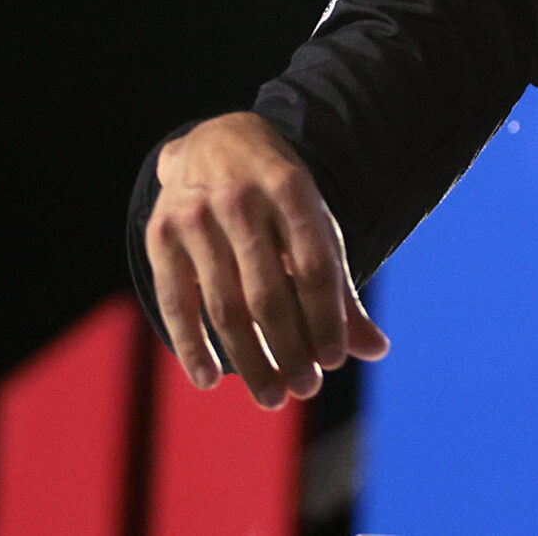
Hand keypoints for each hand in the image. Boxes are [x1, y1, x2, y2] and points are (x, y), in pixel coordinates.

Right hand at [145, 112, 389, 406]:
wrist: (214, 141)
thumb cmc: (279, 199)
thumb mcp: (315, 224)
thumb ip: (340, 288)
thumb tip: (377, 350)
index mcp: (291, 188)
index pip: (314, 266)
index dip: (326, 319)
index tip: (334, 362)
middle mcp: (241, 199)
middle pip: (269, 294)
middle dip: (290, 350)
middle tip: (305, 389)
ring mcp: (196, 216)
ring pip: (224, 306)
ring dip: (249, 361)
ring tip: (272, 397)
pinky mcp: (160, 234)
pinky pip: (176, 302)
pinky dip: (191, 346)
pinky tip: (210, 380)